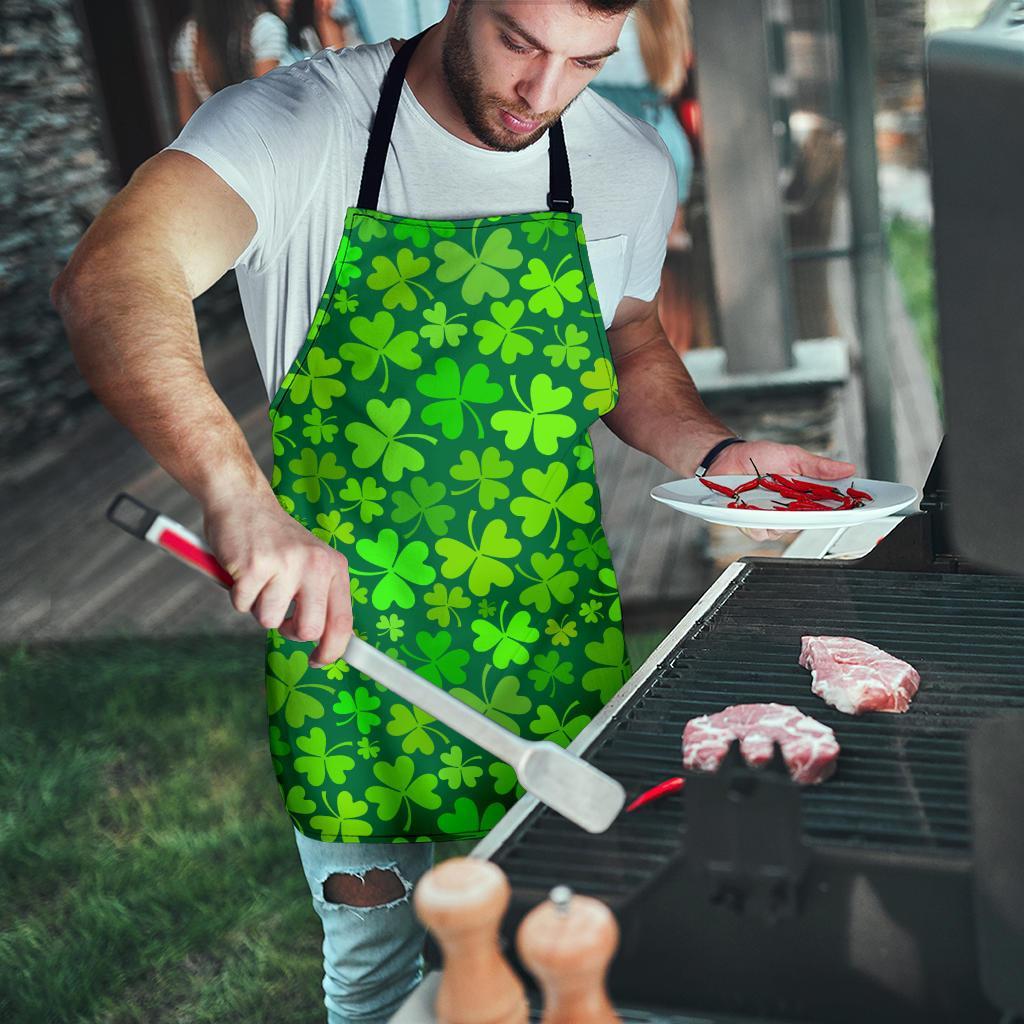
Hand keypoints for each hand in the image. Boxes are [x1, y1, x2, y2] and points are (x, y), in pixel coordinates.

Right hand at [203, 491, 352, 666]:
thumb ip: (320, 596)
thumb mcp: (310, 562)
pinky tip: (243, 571)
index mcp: (334, 566)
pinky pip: (242, 605)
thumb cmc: (275, 540)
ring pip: (269, 620)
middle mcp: (315, 565)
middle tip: (280, 614)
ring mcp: (285, 564)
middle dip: (289, 631)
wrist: (243, 501)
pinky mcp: (254, 566)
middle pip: (309, 630)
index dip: (332, 650)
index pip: (343, 621)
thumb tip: (326, 643)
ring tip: (259, 579)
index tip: (319, 661)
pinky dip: (238, 595)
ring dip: (258, 607)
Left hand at [708, 440, 856, 542]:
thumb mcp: (793, 456)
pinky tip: (754, 508)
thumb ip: (818, 467)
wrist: (727, 457)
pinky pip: (761, 532)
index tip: (859, 509)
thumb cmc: (759, 457)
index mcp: (804, 496)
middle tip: (808, 502)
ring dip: (781, 517)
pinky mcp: (751, 524)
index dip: (844, 511)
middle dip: (812, 515)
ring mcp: (771, 519)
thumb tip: (848, 468)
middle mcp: (790, 511)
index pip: (829, 508)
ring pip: (785, 530)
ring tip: (772, 499)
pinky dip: (759, 521)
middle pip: (809, 523)